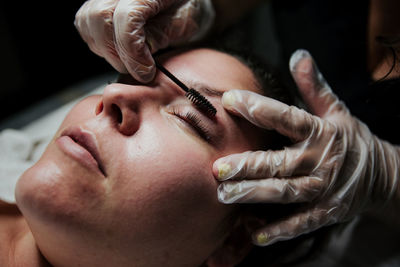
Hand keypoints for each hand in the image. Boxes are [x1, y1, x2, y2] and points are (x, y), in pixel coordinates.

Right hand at [74, 0, 214, 81]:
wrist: (182, 0)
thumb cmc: (187, 8)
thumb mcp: (183, 24)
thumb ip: (158, 37)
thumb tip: (137, 60)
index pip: (127, 18)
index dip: (134, 52)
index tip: (147, 72)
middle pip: (101, 18)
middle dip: (118, 54)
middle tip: (138, 70)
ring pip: (88, 21)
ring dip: (106, 50)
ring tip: (130, 59)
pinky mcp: (96, 1)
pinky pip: (85, 23)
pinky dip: (99, 42)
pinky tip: (118, 49)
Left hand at [213, 49, 399, 245]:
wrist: (382, 174)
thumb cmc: (349, 139)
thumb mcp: (335, 110)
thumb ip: (314, 87)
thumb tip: (298, 55)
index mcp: (320, 132)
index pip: (287, 117)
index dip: (259, 108)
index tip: (229, 100)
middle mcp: (320, 160)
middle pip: (280, 162)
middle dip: (248, 166)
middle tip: (218, 168)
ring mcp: (324, 189)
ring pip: (285, 192)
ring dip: (255, 195)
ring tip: (225, 195)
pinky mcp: (326, 212)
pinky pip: (301, 222)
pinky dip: (280, 230)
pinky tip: (255, 233)